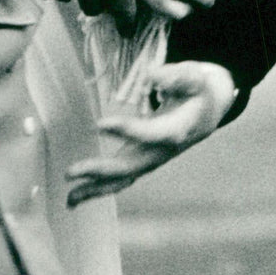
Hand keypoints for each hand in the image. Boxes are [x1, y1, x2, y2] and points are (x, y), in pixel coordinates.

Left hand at [66, 62, 236, 204]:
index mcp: (177, 131)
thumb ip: (177, 76)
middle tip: (70, 172)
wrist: (207, 110)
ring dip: (93, 190)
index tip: (99, 123)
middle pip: (130, 167)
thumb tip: (153, 75)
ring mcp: (150, 161)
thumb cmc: (197, 90)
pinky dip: (95, 190)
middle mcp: (162, 153)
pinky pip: (118, 180)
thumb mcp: (194, 77)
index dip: (127, 130)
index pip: (151, 134)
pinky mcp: (140, 163)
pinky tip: (73, 198)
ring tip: (68, 199)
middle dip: (99, 171)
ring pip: (122, 180)